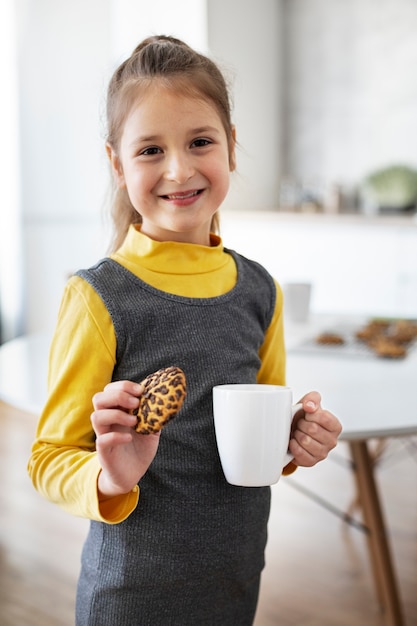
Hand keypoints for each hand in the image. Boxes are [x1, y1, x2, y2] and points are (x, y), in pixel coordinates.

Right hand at [91, 380, 160, 498]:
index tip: (140, 390)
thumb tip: (166, 399)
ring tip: (134, 422)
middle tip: (136, 403)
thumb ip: (155, 414)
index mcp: (117, 411)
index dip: (123, 386)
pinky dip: (116, 436)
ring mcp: (103, 435)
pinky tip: (130, 438)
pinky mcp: (104, 452)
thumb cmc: (140, 448)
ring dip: (116, 415)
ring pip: (96, 416)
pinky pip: (102, 440)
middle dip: (118, 396)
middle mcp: (107, 421)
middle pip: (98, 398)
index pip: (109, 390)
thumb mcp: (151, 428)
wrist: (133, 474)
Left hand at [288, 391, 341, 466]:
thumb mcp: (309, 403)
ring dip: (297, 434)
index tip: (307, 414)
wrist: (293, 430)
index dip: (311, 414)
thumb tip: (310, 406)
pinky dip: (293, 445)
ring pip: (305, 441)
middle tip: (301, 424)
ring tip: (298, 432)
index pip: (324, 417)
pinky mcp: (311, 462)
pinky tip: (294, 441)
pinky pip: (299, 453)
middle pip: (313, 429)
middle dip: (302, 424)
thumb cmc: (304, 417)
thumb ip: (313, 399)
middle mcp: (332, 441)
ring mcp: (322, 453)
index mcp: (335, 426)